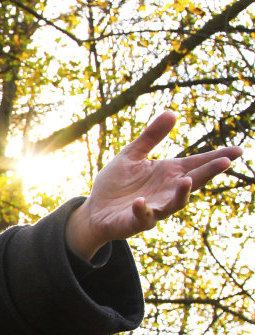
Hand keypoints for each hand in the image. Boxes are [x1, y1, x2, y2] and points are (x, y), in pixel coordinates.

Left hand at [65, 110, 240, 260]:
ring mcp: (154, 207)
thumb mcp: (132, 155)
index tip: (238, 151)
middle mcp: (167, 191)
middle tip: (226, 162)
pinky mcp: (135, 221)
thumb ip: (151, 137)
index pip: (197, 164)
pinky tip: (140, 201)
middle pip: (193, 182)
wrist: (95, 210)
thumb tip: (172, 112)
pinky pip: (142, 217)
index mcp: (169, 173)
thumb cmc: (117, 184)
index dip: (218, 157)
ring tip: (187, 181)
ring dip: (182, 194)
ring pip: (174, 204)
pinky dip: (143, 209)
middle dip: (209, 173)